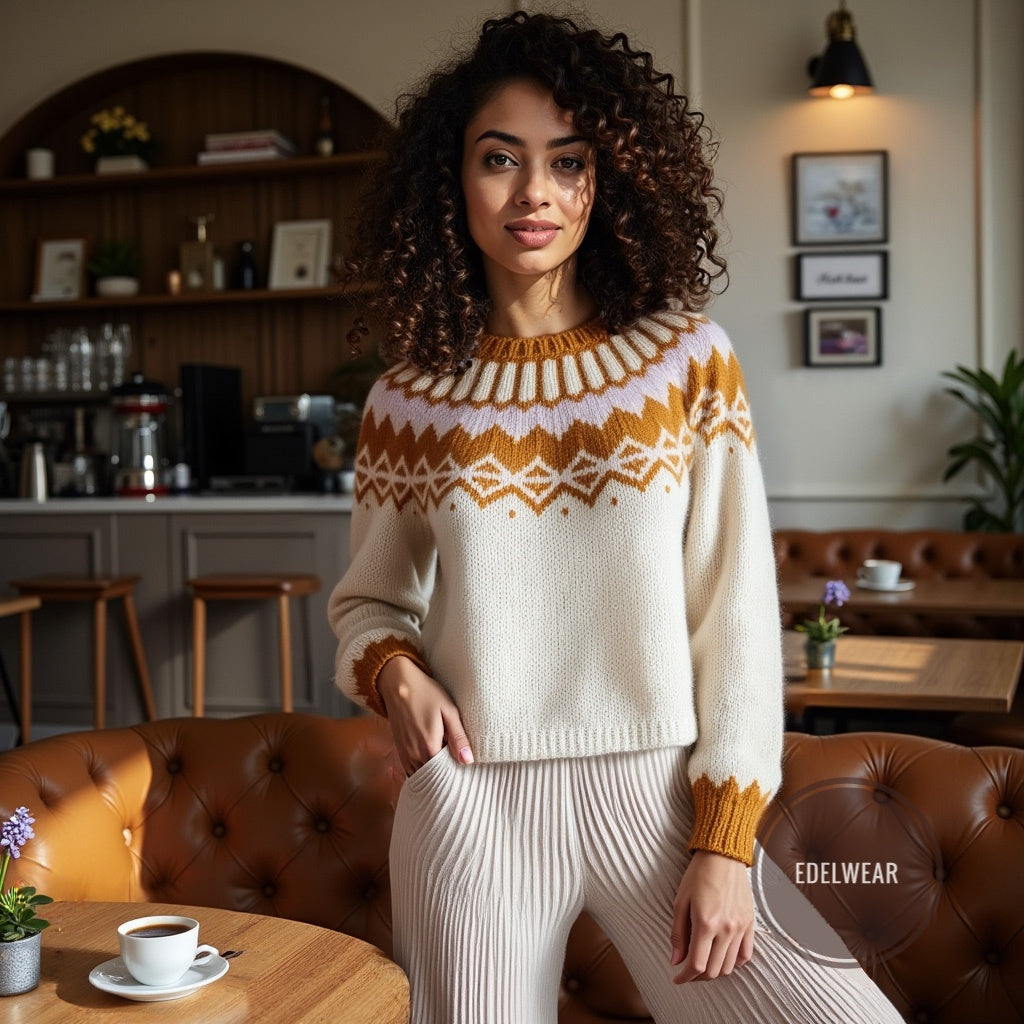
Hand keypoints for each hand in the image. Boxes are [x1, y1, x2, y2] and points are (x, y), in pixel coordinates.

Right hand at [377, 655, 473, 774]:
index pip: (446, 774)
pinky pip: (411, 770)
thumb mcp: (448, 711)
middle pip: (433, 777)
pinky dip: (422, 770)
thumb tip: (468, 761)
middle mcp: (414, 755)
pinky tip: (432, 761)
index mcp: (429, 747)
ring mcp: (404, 754)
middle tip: (458, 770)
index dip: (457, 773)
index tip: (466, 770)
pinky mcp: (400, 750)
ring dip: (433, 775)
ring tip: (446, 766)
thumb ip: (458, 737)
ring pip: (421, 775)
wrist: (398, 684)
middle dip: (445, 776)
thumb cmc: (426, 694)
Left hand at [670, 849, 754, 982]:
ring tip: (703, 962)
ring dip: (715, 971)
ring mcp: (741, 927)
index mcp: (706, 923)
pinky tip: (722, 956)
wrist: (723, 855)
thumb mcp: (680, 901)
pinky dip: (734, 962)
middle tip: (687, 971)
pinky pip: (746, 955)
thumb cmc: (698, 874)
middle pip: (714, 970)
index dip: (685, 977)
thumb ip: (678, 933)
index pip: (697, 965)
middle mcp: (726, 929)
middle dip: (698, 976)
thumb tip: (676, 960)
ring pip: (730, 966)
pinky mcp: (750, 923)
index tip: (677, 978)